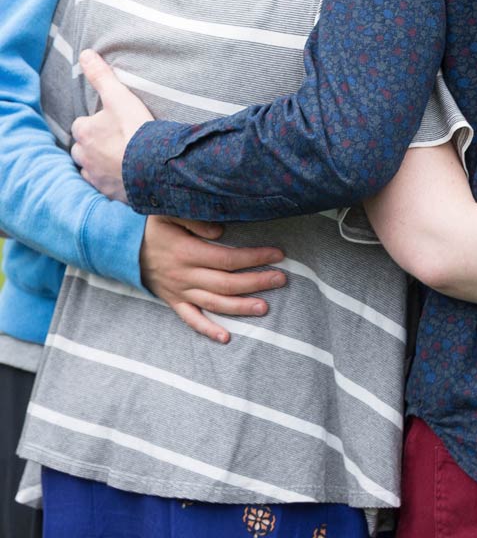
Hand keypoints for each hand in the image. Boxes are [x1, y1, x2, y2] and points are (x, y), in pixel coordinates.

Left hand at [70, 50, 153, 203]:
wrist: (155, 165)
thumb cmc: (136, 128)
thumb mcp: (119, 96)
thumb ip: (101, 75)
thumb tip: (85, 54)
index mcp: (84, 132)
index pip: (80, 125)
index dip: (92, 123)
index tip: (107, 122)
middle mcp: (85, 157)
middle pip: (81, 150)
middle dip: (92, 146)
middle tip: (112, 140)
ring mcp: (96, 177)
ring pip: (90, 170)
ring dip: (99, 164)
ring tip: (117, 159)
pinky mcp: (110, 192)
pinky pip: (105, 187)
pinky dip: (111, 182)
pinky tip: (125, 177)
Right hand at [141, 216, 287, 343]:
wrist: (121, 247)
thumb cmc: (150, 226)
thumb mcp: (168, 212)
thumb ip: (195, 220)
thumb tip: (220, 231)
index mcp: (187, 253)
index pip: (228, 259)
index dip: (254, 258)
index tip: (277, 254)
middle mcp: (185, 276)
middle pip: (227, 283)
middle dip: (256, 281)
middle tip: (281, 279)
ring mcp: (179, 291)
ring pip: (214, 303)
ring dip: (240, 307)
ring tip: (265, 307)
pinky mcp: (172, 301)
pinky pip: (191, 320)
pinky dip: (208, 330)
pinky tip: (226, 337)